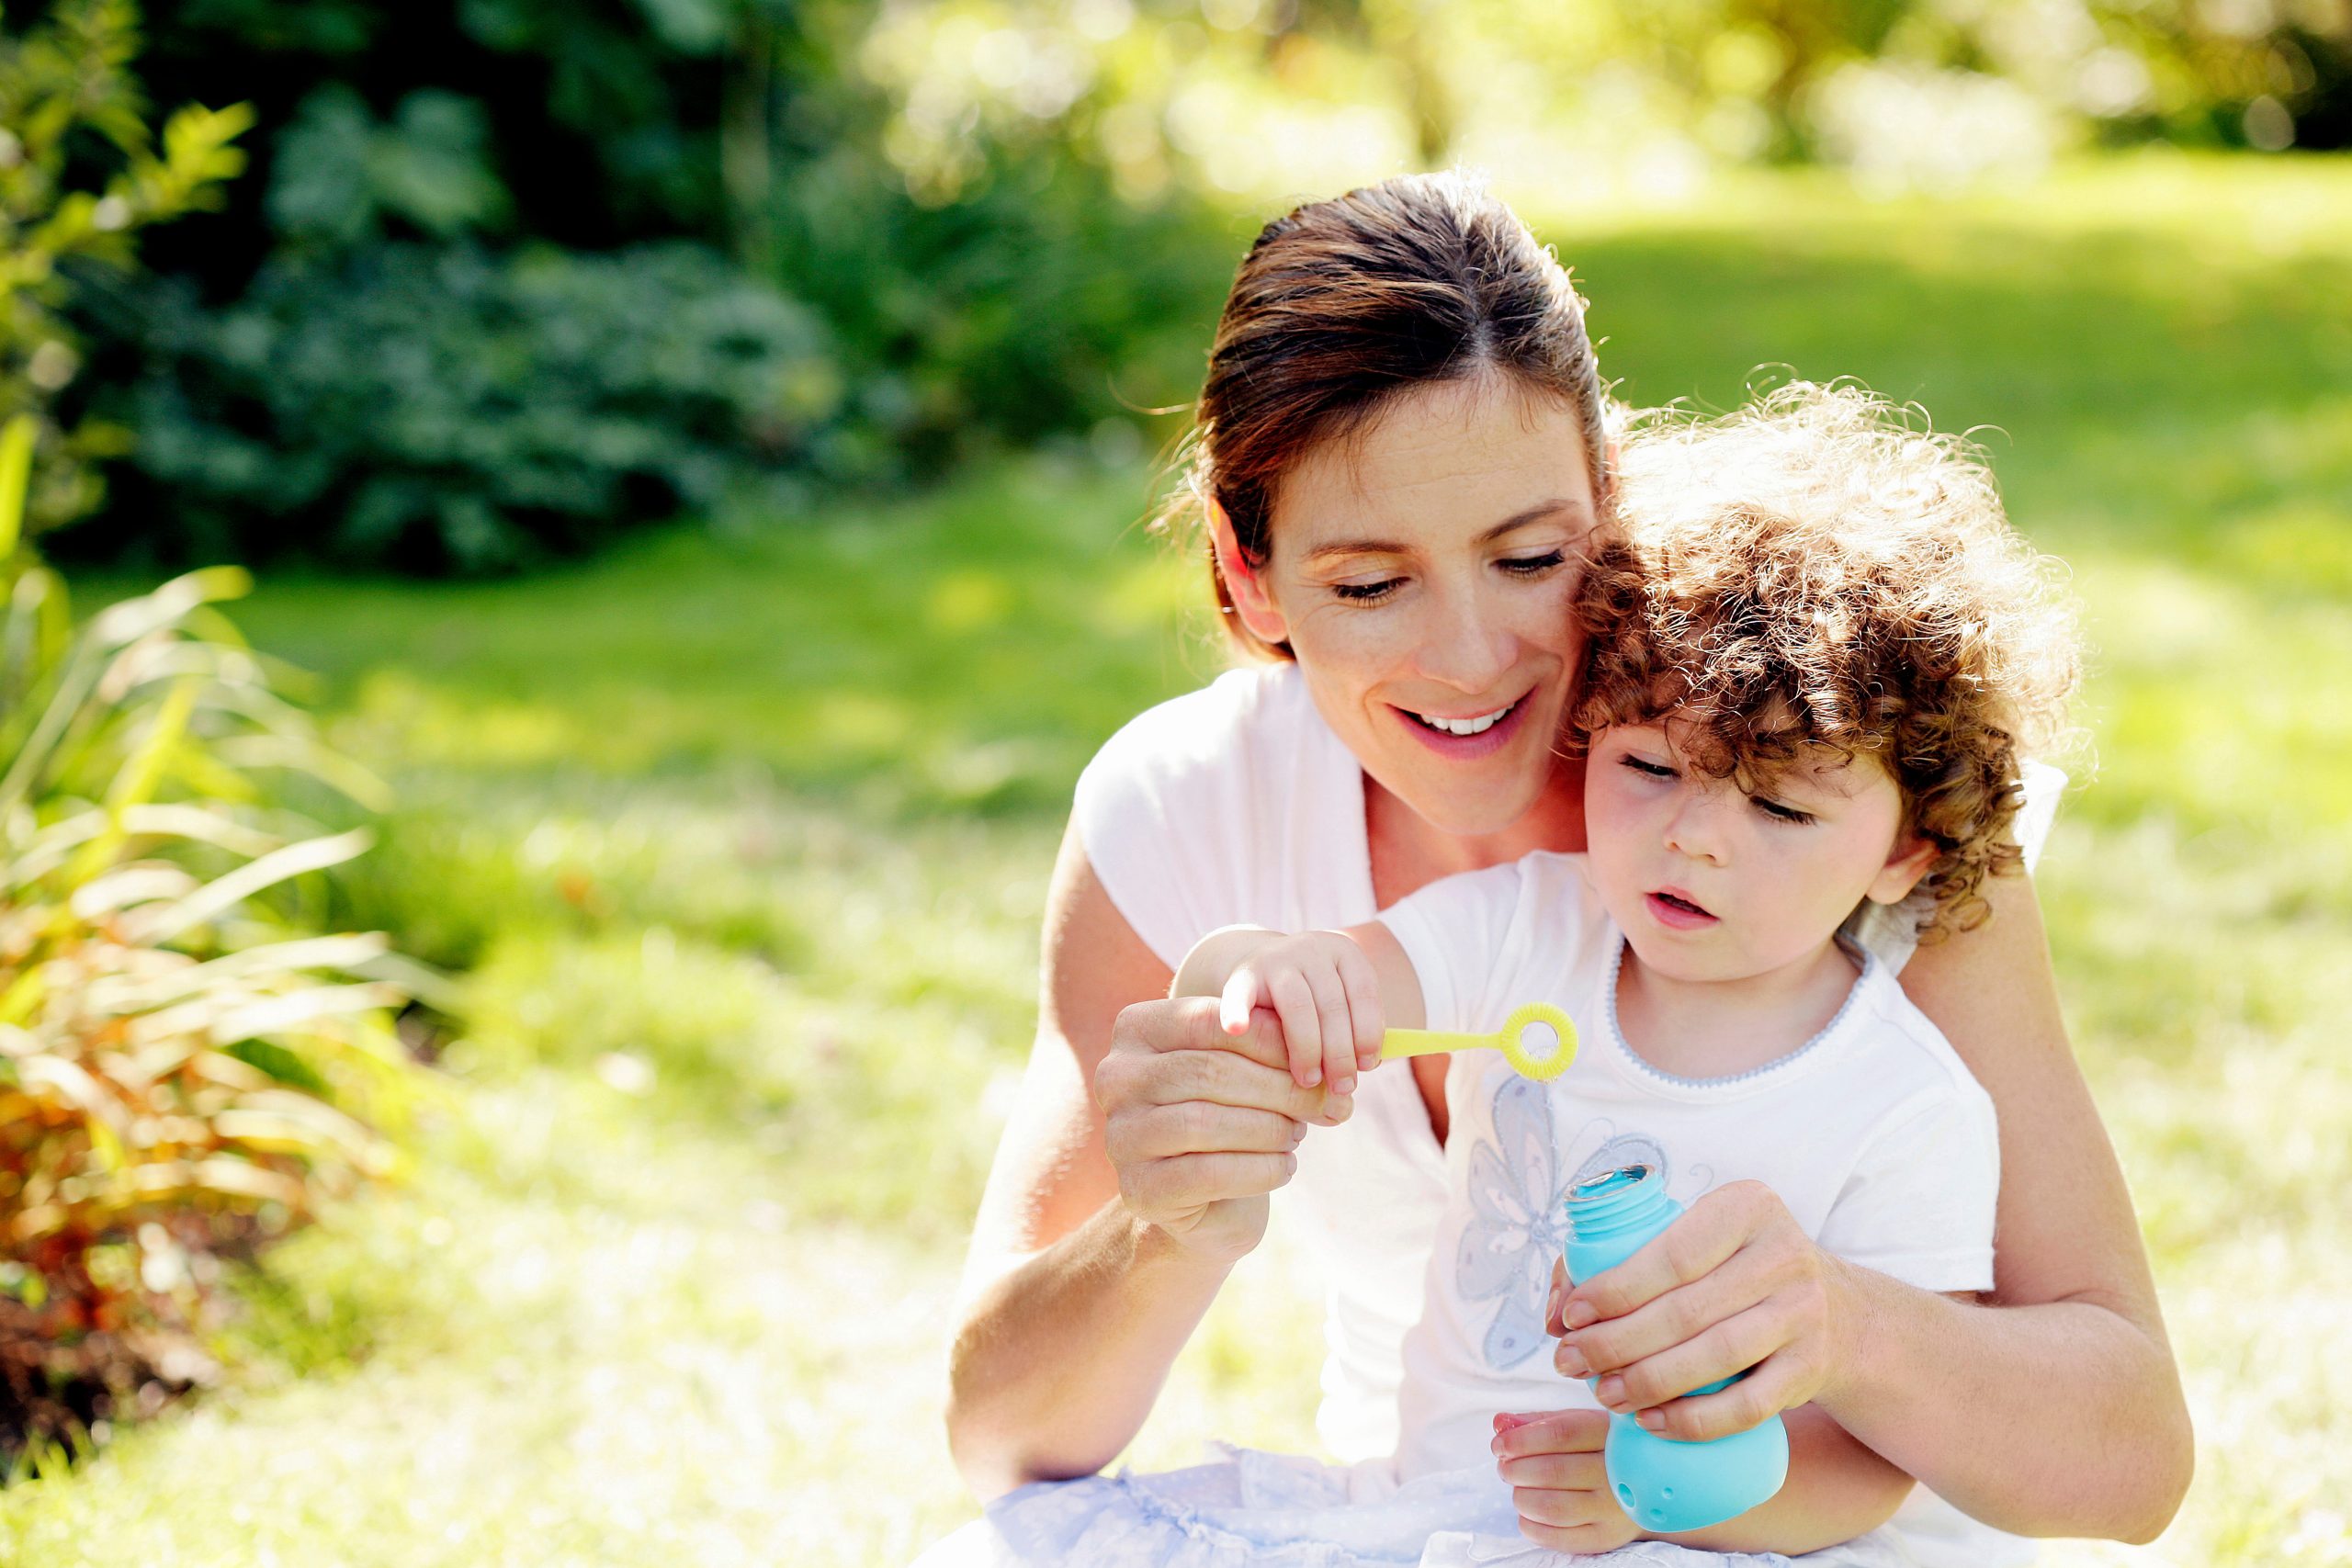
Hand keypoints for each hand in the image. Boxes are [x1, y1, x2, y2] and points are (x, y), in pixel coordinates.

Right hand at [1092, 994, 1352, 1262]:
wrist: (1205, 1200)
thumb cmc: (1232, 1116)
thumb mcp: (1250, 1070)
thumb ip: (1275, 1051)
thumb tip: (1327, 1061)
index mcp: (1135, 1030)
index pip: (1210, 1022)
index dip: (1272, 1042)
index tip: (1319, 1064)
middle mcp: (1114, 1077)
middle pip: (1208, 1072)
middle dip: (1280, 1089)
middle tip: (1327, 1104)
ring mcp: (1120, 1136)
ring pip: (1205, 1122)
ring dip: (1269, 1129)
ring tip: (1298, 1134)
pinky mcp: (1139, 1189)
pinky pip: (1208, 1174)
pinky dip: (1260, 1170)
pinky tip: (1285, 1168)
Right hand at [1214, 930, 1384, 1096]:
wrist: (1259, 971)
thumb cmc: (1310, 1000)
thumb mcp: (1337, 1005)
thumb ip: (1354, 1030)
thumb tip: (1369, 1065)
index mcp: (1344, 952)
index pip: (1364, 993)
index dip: (1369, 1033)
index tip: (1367, 1067)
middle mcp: (1311, 948)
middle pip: (1332, 1005)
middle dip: (1340, 1052)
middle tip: (1341, 1087)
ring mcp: (1275, 958)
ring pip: (1298, 1007)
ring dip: (1307, 1050)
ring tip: (1309, 1081)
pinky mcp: (1242, 974)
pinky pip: (1239, 996)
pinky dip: (1237, 1012)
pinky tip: (1236, 1031)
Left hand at [1491, 1409, 1640, 1553]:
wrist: (1642, 1487)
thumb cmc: (1598, 1449)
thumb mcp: (1575, 1424)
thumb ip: (1536, 1422)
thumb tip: (1500, 1423)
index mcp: (1612, 1435)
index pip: (1561, 1433)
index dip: (1522, 1439)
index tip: (1499, 1444)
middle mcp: (1619, 1473)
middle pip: (1554, 1471)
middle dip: (1516, 1469)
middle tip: (1505, 1466)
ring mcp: (1614, 1509)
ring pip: (1553, 1507)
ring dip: (1521, 1497)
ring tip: (1517, 1488)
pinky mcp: (1606, 1537)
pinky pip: (1558, 1538)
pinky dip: (1530, 1525)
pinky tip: (1527, 1513)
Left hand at [1545, 1179, 1855, 1439]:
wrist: (1839, 1312)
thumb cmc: (1736, 1271)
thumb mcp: (1699, 1242)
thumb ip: (1622, 1261)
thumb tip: (1556, 1313)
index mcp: (1748, 1207)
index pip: (1671, 1254)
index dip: (1613, 1290)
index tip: (1570, 1316)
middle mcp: (1784, 1255)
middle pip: (1684, 1310)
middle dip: (1614, 1343)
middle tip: (1569, 1363)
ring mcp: (1804, 1314)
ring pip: (1713, 1358)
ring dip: (1647, 1383)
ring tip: (1603, 1394)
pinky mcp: (1810, 1368)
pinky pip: (1747, 1406)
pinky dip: (1693, 1421)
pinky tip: (1652, 1421)